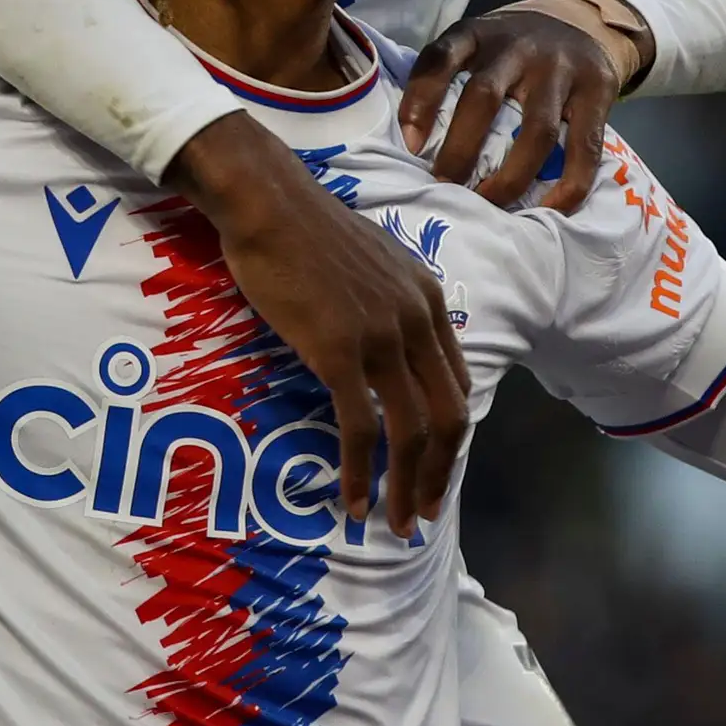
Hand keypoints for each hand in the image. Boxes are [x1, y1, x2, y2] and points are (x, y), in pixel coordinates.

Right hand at [168, 112, 467, 534]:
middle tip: (424, 513)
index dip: (452, 436)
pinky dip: (359, 473)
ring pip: (411, 432)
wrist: (268, 201)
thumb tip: (385, 341)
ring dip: (407, 488)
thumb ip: (390, 302)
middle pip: (449, 417)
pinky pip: (360, 429)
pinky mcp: (339, 352)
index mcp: (429, 300)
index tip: (436, 468)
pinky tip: (353, 502)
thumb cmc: (306, 229)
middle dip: (441, 474)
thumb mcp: (373, 262)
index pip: (458, 384)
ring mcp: (381, 338)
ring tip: (396, 524)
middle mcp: (416, 322)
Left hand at [400, 1, 630, 213]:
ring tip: (490, 205)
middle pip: (484, 97)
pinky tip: (551, 208)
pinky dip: (569, 183)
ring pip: (536, 129)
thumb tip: (415, 146)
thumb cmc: (511, 50)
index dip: (420, 100)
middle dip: (460, 149)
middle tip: (445, 188)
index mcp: (477, 34)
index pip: (439, 57)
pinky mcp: (598, 90)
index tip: (411, 146)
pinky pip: (584, 145)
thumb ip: (449, 79)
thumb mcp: (477, 45)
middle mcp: (517, 46)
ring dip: (511, 176)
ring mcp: (561, 68)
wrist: (581, 20)